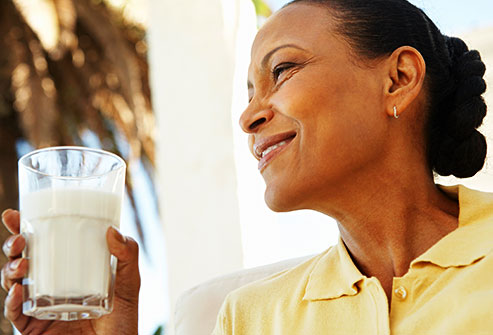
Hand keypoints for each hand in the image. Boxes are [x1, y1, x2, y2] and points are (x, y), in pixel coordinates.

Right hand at [1, 209, 140, 334]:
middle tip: (19, 239)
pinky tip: (18, 292)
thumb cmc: (123, 321)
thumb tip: (112, 230)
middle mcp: (52, 284)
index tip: (16, 214)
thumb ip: (127, 256)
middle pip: (23, 258)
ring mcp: (41, 305)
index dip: (27, 228)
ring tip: (21, 265)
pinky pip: (16, 314)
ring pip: (13, 282)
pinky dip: (11, 302)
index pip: (46, 243)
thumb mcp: (130, 285)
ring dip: (10, 269)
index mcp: (71, 268)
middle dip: (13, 244)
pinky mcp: (34, 327)